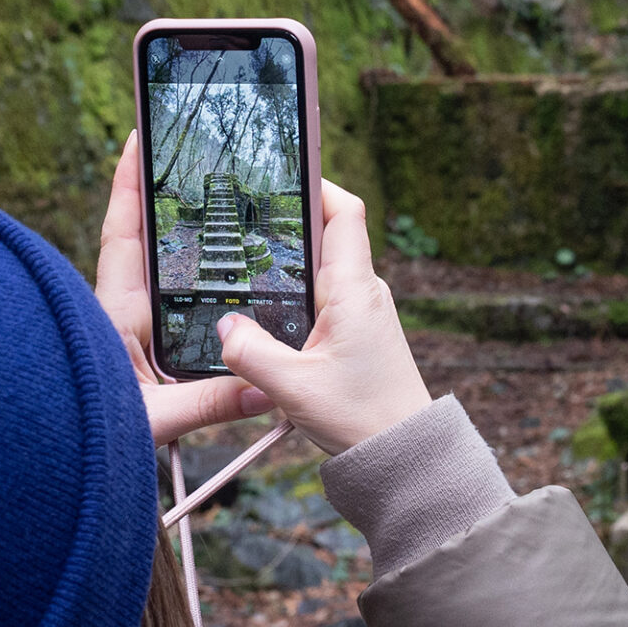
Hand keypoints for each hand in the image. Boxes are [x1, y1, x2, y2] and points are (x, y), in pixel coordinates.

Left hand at [96, 133, 272, 442]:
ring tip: (208, 203)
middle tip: (189, 158)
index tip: (137, 136)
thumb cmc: (85, 435)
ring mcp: (126, 331)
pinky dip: (185, 283)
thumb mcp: (151, 418)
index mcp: (116, 309)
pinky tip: (213, 279)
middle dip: (161, 198)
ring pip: (153, 272)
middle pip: (142, 240)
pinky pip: (162, 306)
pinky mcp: (135, 354)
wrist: (46, 465)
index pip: (122, 230)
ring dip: (176, 240)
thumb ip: (207, 403)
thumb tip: (264, 390)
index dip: (128, 181)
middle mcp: (120, 311)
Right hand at [214, 180, 431, 454]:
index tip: (283, 171)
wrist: (404, 455)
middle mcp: (364, 291)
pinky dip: (299, 290)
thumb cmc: (362, 418)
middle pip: (330, 233)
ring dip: (293, 258)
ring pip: (325, 267)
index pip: (344, 212)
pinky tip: (269, 306)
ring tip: (249, 252)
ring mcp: (364, 311)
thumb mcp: (292, 388)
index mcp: (354, 288)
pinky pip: (326, 296)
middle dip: (292, 217)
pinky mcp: (359, 333)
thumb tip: (223, 324)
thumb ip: (250, 352)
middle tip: (247, 208)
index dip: (317, 183)